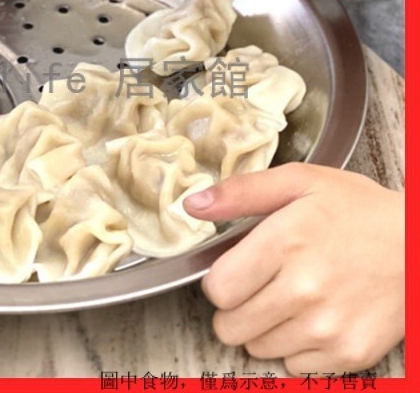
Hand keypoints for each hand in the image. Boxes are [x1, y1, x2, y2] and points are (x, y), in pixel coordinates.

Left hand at [183, 163, 403, 374]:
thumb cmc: (357, 210)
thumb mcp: (299, 181)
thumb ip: (240, 192)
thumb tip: (192, 205)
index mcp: (285, 242)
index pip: (217, 289)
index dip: (220, 280)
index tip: (236, 270)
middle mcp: (305, 290)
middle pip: (230, 326)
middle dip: (236, 307)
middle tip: (259, 286)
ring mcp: (329, 328)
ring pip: (257, 348)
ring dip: (264, 328)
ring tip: (290, 297)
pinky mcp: (350, 354)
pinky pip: (293, 368)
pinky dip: (295, 348)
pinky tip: (312, 318)